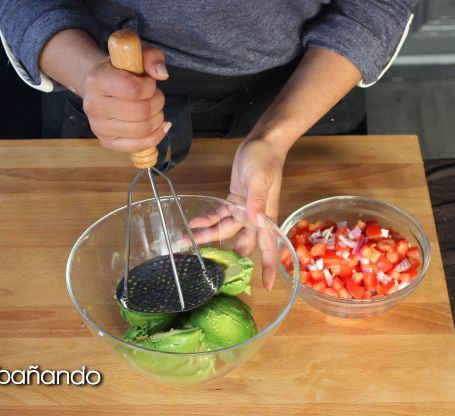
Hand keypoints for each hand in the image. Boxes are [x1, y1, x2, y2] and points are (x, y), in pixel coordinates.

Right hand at [82, 47, 170, 152]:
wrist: (101, 86)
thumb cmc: (122, 70)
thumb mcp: (136, 54)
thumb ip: (152, 57)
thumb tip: (162, 74)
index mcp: (97, 80)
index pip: (133, 90)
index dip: (150, 87)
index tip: (149, 82)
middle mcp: (93, 105)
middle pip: (141, 112)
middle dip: (157, 103)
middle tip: (155, 96)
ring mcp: (98, 127)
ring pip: (142, 130)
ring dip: (157, 118)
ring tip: (153, 108)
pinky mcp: (107, 142)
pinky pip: (139, 146)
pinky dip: (156, 136)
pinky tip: (160, 125)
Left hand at [188, 138, 286, 289]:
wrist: (261, 144)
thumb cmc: (264, 161)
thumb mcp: (259, 179)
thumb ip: (257, 200)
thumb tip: (256, 220)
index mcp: (266, 217)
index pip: (268, 246)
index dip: (267, 266)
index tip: (266, 286)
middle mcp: (254, 219)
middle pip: (242, 244)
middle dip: (227, 257)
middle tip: (206, 268)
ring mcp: (243, 211)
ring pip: (224, 231)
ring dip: (207, 237)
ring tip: (185, 242)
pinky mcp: (233, 202)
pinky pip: (218, 216)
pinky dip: (206, 220)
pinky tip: (193, 223)